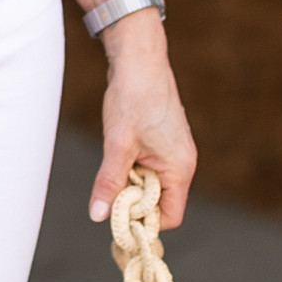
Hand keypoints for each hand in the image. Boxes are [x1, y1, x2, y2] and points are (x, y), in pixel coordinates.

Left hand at [88, 19, 194, 227]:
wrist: (140, 60)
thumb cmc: (134, 98)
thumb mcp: (117, 145)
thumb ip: (109, 182)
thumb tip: (98, 215)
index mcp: (180, 169)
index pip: (170, 217)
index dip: (144, 221)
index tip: (118, 215)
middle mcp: (183, 164)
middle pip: (160, 203)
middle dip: (134, 201)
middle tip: (110, 187)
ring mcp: (174, 152)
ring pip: (151, 184)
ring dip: (131, 182)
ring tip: (115, 162)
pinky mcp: (164, 142)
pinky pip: (149, 168)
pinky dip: (132, 167)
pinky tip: (119, 152)